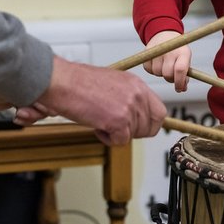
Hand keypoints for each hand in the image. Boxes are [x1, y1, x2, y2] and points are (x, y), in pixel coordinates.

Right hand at [16, 56, 166, 144]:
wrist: (63, 82)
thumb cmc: (80, 83)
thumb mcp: (113, 83)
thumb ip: (128, 97)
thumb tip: (135, 116)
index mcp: (137, 84)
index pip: (159, 112)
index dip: (149, 123)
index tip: (137, 127)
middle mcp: (137, 95)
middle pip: (150, 127)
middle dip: (133, 132)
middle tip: (116, 127)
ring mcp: (129, 108)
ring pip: (134, 135)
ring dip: (117, 134)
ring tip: (101, 121)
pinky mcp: (118, 121)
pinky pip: (121, 141)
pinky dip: (108, 139)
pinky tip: (97, 127)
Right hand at [143, 30, 191, 92]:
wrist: (164, 33)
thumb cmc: (178, 50)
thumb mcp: (185, 59)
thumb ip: (185, 74)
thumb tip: (182, 89)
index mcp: (183, 52)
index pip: (180, 70)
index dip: (180, 82)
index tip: (179, 88)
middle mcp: (170, 51)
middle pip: (167, 74)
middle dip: (170, 79)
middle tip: (172, 76)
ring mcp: (157, 51)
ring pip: (157, 73)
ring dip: (161, 74)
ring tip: (165, 65)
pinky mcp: (147, 52)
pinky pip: (149, 69)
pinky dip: (153, 70)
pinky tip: (157, 63)